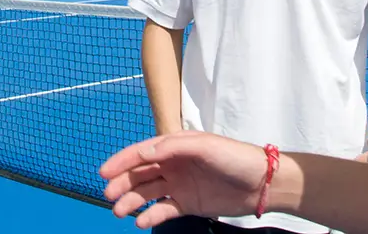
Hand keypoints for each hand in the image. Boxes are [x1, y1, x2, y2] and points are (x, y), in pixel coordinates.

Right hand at [100, 131, 270, 227]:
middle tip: (108, 195)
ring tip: (119, 212)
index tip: (105, 172)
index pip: (143, 152)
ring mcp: (180, 184)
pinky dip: (151, 216)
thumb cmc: (235, 158)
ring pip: (148, 193)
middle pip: (141, 173)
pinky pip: (163, 210)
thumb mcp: (204, 146)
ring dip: (132, 201)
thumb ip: (173, 146)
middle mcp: (175, 164)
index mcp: (176, 146)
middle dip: (122, 183)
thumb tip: (144, 152)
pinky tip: (142, 222)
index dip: (123, 161)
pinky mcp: (189, 203)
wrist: (261, 183)